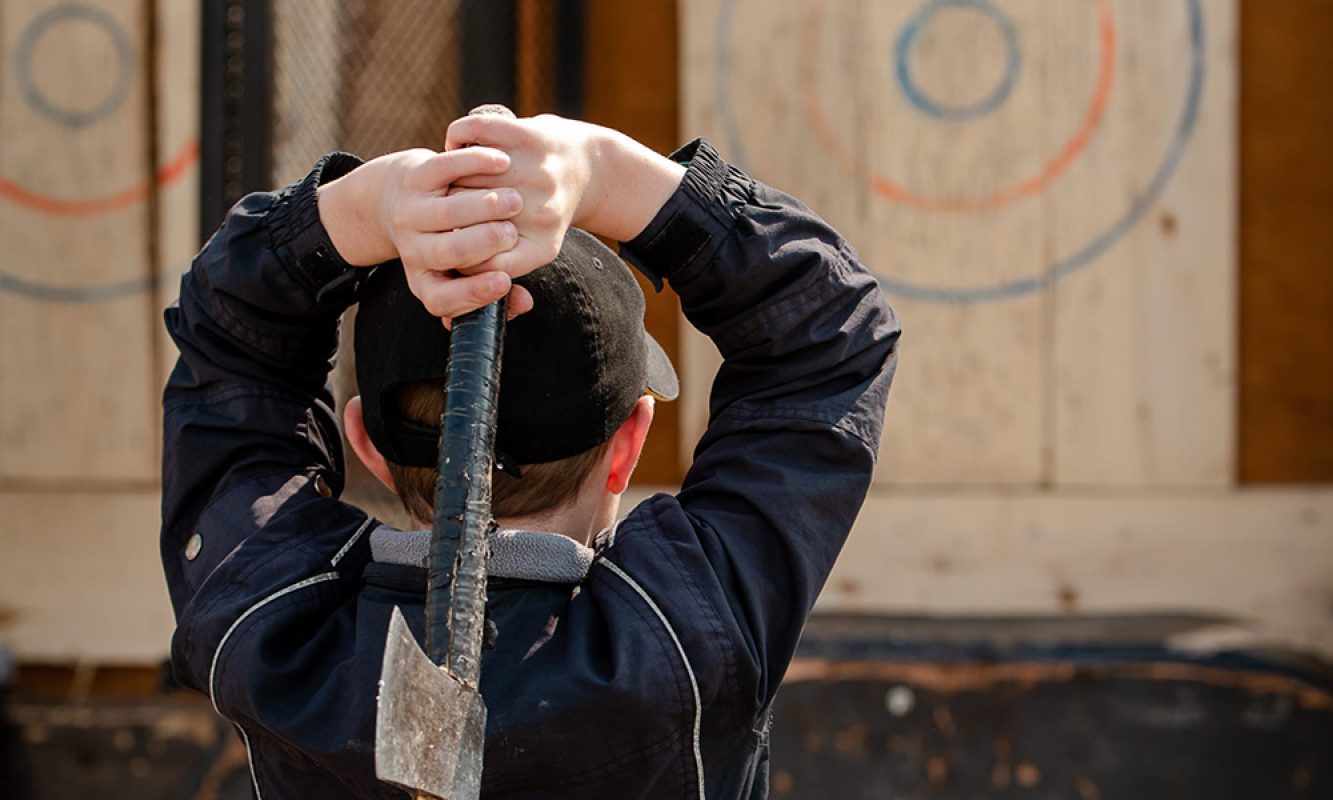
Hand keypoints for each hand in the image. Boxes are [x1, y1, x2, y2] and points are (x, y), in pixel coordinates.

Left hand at [319, 146, 532, 320]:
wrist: (401, 200)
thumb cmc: (451, 241)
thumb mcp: (466, 272)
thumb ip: (498, 290)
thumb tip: (525, 301)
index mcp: (426, 281)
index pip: (441, 299)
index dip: (473, 293)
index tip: (505, 280)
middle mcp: (413, 251)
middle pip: (448, 252)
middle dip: (486, 242)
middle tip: (512, 232)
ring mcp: (411, 213)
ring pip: (448, 212)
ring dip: (487, 205)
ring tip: (515, 201)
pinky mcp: (415, 177)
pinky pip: (445, 168)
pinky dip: (476, 164)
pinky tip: (502, 163)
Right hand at [445, 114, 686, 276]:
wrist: (589, 164)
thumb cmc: (546, 213)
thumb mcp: (533, 249)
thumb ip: (491, 279)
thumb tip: (445, 320)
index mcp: (541, 247)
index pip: (480, 263)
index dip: (456, 256)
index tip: (447, 246)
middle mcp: (541, 211)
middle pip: (469, 218)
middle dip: (450, 212)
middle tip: (443, 206)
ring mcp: (537, 171)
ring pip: (464, 175)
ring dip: (448, 175)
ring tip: (446, 179)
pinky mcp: (530, 135)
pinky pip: (473, 133)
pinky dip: (457, 137)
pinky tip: (456, 145)